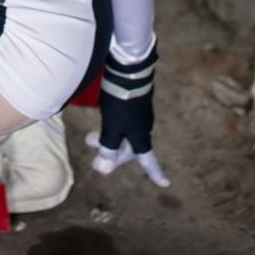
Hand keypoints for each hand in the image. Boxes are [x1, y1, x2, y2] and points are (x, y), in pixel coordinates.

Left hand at [86, 37, 169, 186]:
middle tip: (93, 147)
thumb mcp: (112, 129)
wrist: (129, 71)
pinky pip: (123, 122)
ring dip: (108, 138)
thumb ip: (108, 148)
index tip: (164, 184)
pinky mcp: (134, 102)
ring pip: (124, 134)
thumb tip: (104, 169)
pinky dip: (112, 127)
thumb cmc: (121, 103)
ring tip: (90, 137)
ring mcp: (139, 114)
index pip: (147, 160)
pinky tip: (104, 121)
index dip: (155, 173)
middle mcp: (143, 127)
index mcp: (140, 137)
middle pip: (130, 147)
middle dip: (112, 152)